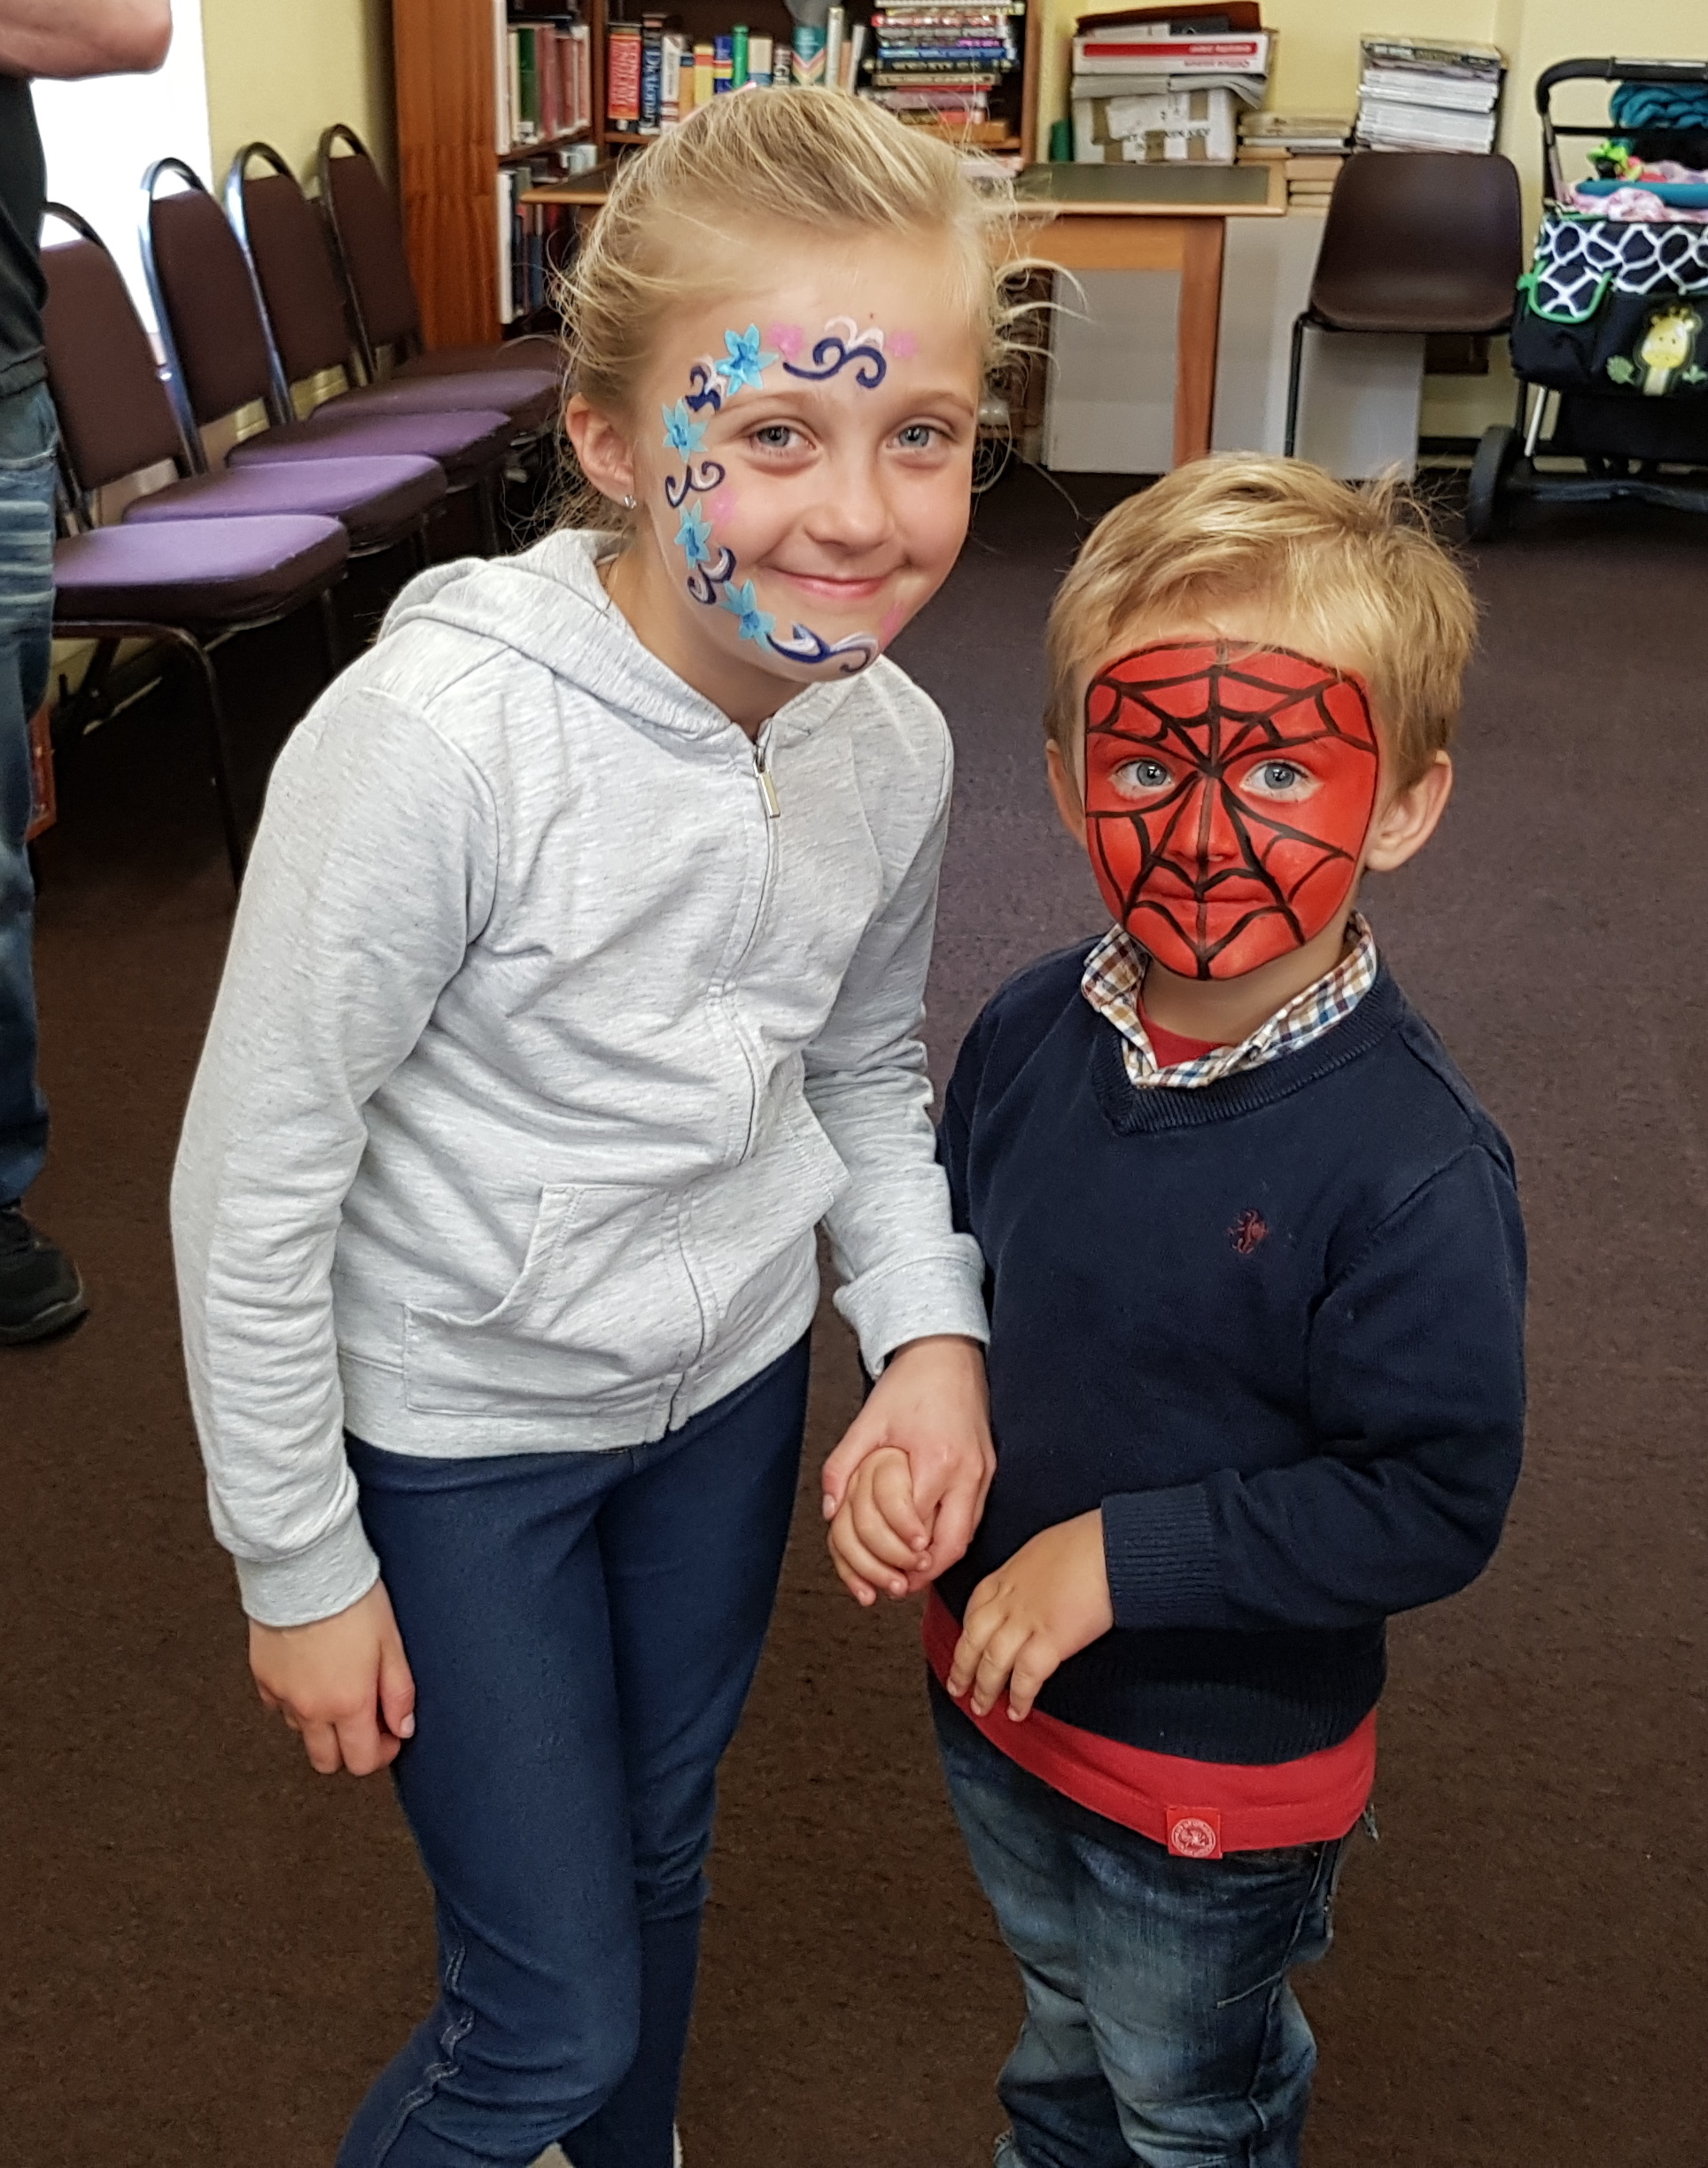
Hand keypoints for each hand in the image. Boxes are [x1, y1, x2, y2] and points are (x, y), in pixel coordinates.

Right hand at [248, 1579, 416, 1776]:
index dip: (382, 1752)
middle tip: (365, 1718)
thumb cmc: (352, 1599)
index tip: (389, 1732)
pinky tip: (312, 1673)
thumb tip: (404, 1727)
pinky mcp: (263, 1678)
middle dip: (349, 1749)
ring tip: (338, 1686)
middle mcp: (311, 1708)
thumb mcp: (392, 1644)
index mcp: (348, 1704)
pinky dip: (296, 1700)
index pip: (362, 1762)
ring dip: (322, 1723)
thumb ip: (399, 1693)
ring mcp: (282, 1696)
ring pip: (302, 1733)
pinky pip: (279, 1706)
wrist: (305, 1568)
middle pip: (326, 1761)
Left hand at [820, 1335, 993, 1599]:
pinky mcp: (989, 1468)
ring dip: (940, 1559)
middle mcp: (967, 1470)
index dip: (897, 1555)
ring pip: (968, 1535)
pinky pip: (974, 1516)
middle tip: (897, 1584)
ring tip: (910, 1571)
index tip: (880, 1572)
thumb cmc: (911, 1382)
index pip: (917, 1527)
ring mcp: (983, 1471)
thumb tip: (830, 1510)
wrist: (947, 1351)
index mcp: (936, 1460)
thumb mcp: (867, 1420)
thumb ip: (843, 1466)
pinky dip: (952, 1535)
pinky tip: (929, 1541)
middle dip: (924, 1573)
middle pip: (952, 1544)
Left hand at [947, 1511, 1113, 1720]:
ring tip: (982, 1708)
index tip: (964, 1650)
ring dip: (984, 1689)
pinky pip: (1026, 1675)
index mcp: (1008, 1575)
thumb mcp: (1045, 1548)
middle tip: (957, 1688)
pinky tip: (1017, 1711)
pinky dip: (1020, 1696)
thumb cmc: (1089, 1541)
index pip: (974, 1608)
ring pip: (992, 1661)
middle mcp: (1010, 1599)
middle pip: (974, 1638)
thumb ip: (1033, 1571)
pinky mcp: (1052, 1639)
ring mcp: (1027, 1620)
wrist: (1110, 1545)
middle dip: (962, 1667)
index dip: (967, 1635)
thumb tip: (1038, 1583)